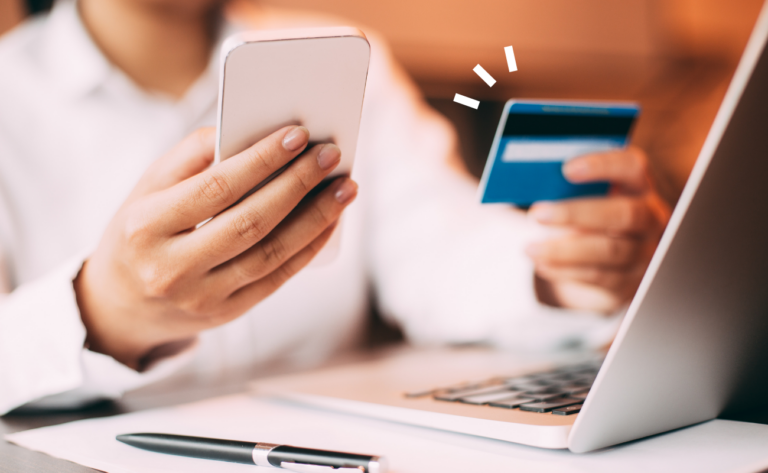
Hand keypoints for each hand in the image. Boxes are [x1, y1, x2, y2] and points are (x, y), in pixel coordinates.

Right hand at [74, 126, 356, 369]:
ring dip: (316, 218)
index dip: (262, 160)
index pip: (216, 188)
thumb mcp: (147, 189)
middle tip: (332, 155)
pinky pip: (277, 278)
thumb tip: (250, 131)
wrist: (121, 306)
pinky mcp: (227, 313)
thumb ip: (191, 156)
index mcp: (146, 226)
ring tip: (345, 187)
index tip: (299, 134)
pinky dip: (309, 247)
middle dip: (298, 185)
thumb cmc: (140, 232)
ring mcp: (202, 297)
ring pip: (272, 254)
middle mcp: (172, 267)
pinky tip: (331, 221)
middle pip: (251, 222)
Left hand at [526, 147, 670, 312]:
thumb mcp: (586, 198)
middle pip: (624, 213)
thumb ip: (569, 189)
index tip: (567, 169)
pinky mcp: (631, 281)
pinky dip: (566, 271)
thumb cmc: (590, 215)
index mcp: (639, 186)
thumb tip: (534, 185)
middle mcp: (651, 218)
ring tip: (530, 248)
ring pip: (610, 251)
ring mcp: (645, 252)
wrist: (612, 261)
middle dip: (576, 213)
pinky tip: (542, 264)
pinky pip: (599, 276)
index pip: (632, 167)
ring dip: (564, 250)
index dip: (603, 165)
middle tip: (537, 214)